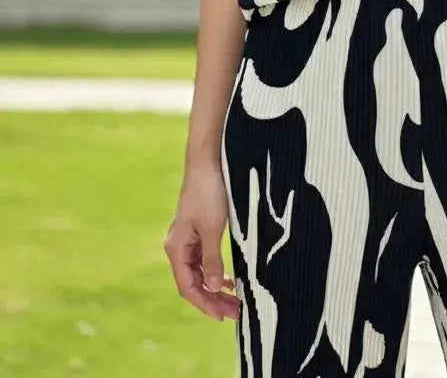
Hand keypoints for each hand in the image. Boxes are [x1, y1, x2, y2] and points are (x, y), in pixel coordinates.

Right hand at [164, 165, 240, 321]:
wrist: (207, 162)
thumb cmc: (208, 192)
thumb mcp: (212, 228)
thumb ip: (212, 259)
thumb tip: (214, 289)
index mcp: (176, 248)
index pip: (188, 287)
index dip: (205, 304)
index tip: (223, 316)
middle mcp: (179, 247)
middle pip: (194, 283)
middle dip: (213, 300)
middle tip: (236, 312)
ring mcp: (188, 240)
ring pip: (200, 273)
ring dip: (216, 288)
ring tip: (236, 301)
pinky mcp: (198, 231)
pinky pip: (205, 261)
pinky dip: (216, 272)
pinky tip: (229, 280)